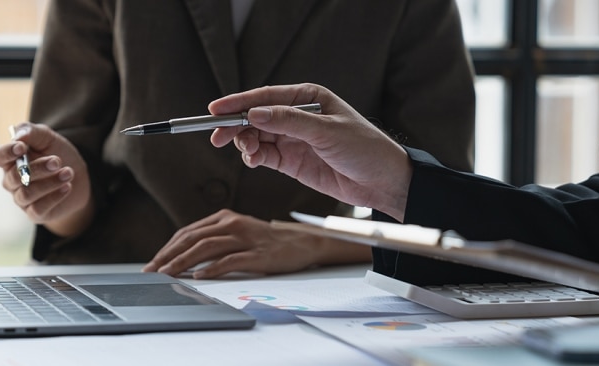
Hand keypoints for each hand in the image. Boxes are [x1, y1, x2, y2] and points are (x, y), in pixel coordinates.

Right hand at [0, 122, 93, 236]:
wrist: (79, 178)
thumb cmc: (57, 154)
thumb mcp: (48, 138)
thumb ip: (31, 132)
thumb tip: (18, 136)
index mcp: (10, 160)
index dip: (6, 152)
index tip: (22, 147)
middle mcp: (11, 180)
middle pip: (14, 176)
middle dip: (38, 168)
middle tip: (57, 161)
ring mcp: (21, 198)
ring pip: (26, 193)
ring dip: (50, 182)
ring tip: (68, 173)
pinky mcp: (35, 213)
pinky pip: (37, 209)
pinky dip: (54, 197)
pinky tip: (67, 186)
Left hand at [142, 209, 370, 278]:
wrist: (302, 244)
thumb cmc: (266, 242)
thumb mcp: (237, 234)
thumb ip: (214, 240)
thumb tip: (183, 257)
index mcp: (224, 218)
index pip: (188, 232)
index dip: (168, 248)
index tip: (153, 263)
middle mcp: (232, 224)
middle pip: (193, 238)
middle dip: (169, 256)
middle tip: (152, 271)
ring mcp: (246, 238)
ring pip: (207, 248)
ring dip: (183, 262)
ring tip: (168, 274)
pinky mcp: (259, 254)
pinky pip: (231, 260)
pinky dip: (213, 269)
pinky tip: (200, 276)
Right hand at [209, 83, 411, 221]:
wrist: (383, 182)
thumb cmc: (365, 148)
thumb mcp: (327, 131)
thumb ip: (289, 122)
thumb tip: (255, 114)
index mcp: (308, 98)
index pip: (265, 97)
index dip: (238, 103)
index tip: (216, 109)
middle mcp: (297, 116)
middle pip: (256, 117)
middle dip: (235, 126)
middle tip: (217, 136)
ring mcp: (293, 139)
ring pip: (257, 137)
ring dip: (245, 144)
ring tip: (247, 152)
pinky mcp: (292, 161)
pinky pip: (264, 156)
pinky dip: (254, 158)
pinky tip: (253, 160)